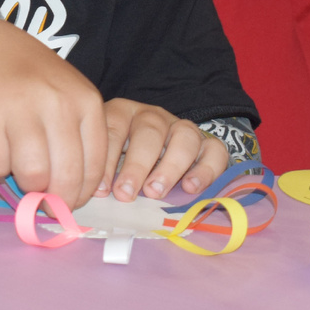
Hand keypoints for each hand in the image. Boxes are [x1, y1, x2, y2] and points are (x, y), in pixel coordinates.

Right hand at [0, 15, 107, 208]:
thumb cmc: (32, 80)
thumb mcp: (68, 99)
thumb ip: (76, 141)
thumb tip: (69, 198)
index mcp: (86, 101)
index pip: (94, 167)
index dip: (81, 195)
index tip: (68, 203)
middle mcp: (57, 103)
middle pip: (64, 177)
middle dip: (53, 199)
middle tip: (43, 201)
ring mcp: (21, 107)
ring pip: (32, 176)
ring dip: (24, 184)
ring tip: (19, 168)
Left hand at [95, 98, 228, 202]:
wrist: (159, 154)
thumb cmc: (124, 161)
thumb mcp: (108, 158)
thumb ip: (102, 172)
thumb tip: (95, 196)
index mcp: (123, 113)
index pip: (113, 128)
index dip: (106, 160)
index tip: (101, 190)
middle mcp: (153, 116)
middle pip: (149, 132)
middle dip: (136, 165)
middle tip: (125, 194)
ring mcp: (182, 127)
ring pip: (184, 137)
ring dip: (169, 167)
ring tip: (155, 193)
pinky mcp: (208, 143)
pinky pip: (215, 151)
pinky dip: (205, 170)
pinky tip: (190, 188)